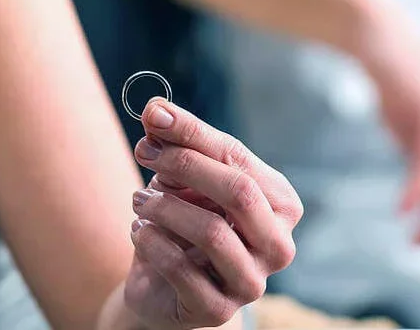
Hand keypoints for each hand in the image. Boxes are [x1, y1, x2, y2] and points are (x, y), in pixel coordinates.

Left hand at [124, 98, 302, 328]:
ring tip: (140, 200)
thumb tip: (156, 109)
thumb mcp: (183, 175)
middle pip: (239, 192)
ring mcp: (252, 282)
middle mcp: (278, 245)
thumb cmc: (184, 218)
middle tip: (144, 152)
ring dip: (164, 208)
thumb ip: (177, 141)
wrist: (162, 282)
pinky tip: (139, 230)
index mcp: (281, 204)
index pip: (239, 159)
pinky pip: (182, 270)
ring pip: (212, 232)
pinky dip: (152, 242)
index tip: (153, 117)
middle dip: (184, 165)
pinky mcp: (219, 310)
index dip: (194, 134)